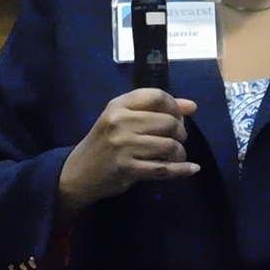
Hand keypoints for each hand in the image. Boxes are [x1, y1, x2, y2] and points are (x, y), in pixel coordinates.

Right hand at [57, 89, 199, 210]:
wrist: (78, 172)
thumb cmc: (105, 141)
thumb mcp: (123, 118)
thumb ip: (156, 109)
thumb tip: (192, 106)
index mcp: (118, 105)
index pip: (157, 96)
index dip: (175, 106)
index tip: (179, 117)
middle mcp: (120, 122)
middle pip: (168, 122)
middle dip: (181, 132)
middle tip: (178, 139)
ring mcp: (123, 146)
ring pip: (169, 146)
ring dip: (180, 153)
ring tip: (176, 155)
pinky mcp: (127, 169)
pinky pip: (164, 169)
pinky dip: (182, 170)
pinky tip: (191, 168)